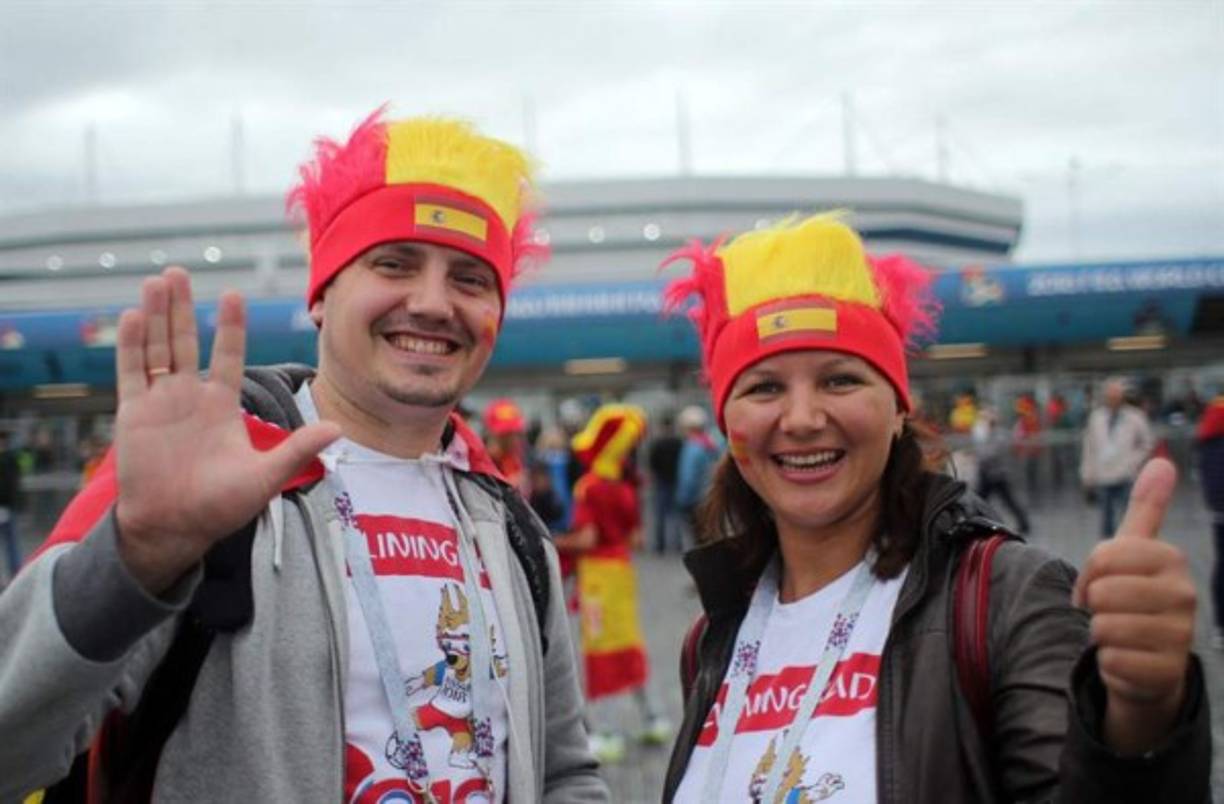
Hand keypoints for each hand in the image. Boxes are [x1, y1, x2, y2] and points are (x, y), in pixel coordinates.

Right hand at [113, 268, 340, 594]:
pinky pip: (131, 373)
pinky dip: (130, 346)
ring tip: (156, 281)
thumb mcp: (265, 476)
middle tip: (178, 272)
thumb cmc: (220, 507)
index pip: (228, 355)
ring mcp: (159, 403)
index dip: (230, 326)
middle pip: (185, 341)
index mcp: (221, 406)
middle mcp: (189, 397)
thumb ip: (297, 449)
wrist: (175, 529)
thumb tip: (339, 428)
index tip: (233, 295)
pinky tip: (131, 317)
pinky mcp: (133, 414)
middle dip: (181, 308)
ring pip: (156, 349)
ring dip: (155, 316)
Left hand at [1072, 458, 1195, 753]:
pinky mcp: (1167, 672)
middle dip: (1095, 605)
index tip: (1099, 582)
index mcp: (1172, 559)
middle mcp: (1185, 595)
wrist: (1150, 659)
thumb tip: (1162, 462)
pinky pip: (1111, 659)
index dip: (1089, 573)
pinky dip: (1109, 662)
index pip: (1104, 555)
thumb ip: (1146, 508)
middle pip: (1103, 592)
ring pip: (1104, 627)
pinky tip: (1127, 659)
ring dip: (1100, 634)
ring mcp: (1180, 635)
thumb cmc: (1134, 596)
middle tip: (1109, 612)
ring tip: (1120, 634)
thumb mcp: (1135, 551)